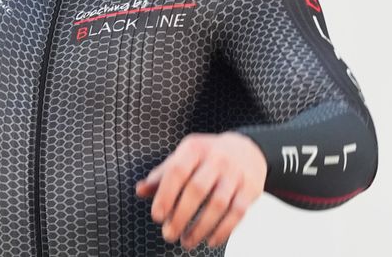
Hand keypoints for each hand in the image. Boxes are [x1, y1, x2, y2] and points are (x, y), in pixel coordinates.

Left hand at [135, 132, 267, 250]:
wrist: (247, 150)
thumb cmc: (208, 157)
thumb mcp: (184, 157)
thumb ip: (163, 174)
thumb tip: (140, 190)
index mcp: (194, 149)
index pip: (177, 171)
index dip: (165, 195)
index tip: (157, 216)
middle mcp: (216, 159)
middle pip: (197, 190)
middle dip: (180, 216)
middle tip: (169, 234)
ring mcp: (235, 174)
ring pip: (217, 204)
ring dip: (200, 228)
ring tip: (186, 241)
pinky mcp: (250, 189)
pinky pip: (237, 213)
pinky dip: (222, 230)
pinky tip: (210, 240)